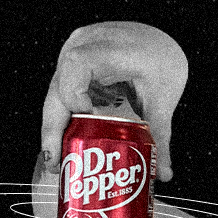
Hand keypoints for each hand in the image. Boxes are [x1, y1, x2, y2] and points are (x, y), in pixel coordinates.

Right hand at [40, 22, 187, 181]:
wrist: (157, 43)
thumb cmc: (160, 61)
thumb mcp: (163, 99)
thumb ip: (161, 137)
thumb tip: (163, 174)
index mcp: (111, 46)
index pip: (79, 64)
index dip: (74, 94)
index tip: (84, 120)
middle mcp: (84, 44)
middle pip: (58, 86)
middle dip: (53, 127)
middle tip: (56, 162)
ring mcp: (73, 52)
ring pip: (55, 93)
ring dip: (54, 128)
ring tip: (58, 162)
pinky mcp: (70, 65)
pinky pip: (61, 93)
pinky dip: (63, 120)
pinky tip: (64, 146)